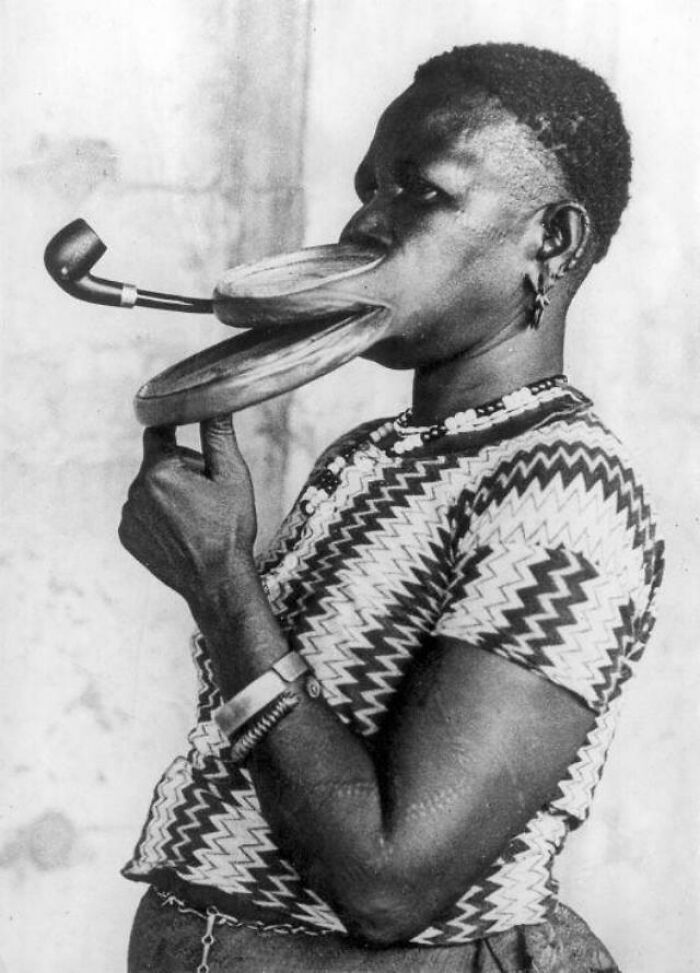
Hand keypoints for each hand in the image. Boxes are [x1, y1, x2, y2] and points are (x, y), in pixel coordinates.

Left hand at [118, 416, 257, 607]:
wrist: (216, 582)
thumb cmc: (230, 529)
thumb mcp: (233, 478)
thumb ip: (218, 436)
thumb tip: (215, 402)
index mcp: (159, 472)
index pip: (157, 432)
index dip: (174, 428)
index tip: (186, 429)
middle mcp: (135, 491)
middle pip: (158, 462)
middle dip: (181, 468)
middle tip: (208, 491)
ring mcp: (128, 516)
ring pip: (150, 488)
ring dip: (169, 492)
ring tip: (196, 516)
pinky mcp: (126, 536)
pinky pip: (141, 512)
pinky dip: (158, 515)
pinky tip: (181, 531)